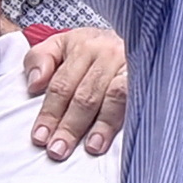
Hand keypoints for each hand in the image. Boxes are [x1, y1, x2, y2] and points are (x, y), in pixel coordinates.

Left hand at [21, 20, 130, 157]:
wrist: (137, 33)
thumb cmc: (93, 48)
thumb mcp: (61, 45)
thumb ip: (41, 60)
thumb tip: (34, 85)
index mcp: (82, 45)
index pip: (62, 85)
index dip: (50, 112)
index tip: (40, 138)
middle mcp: (107, 53)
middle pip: (86, 95)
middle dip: (70, 125)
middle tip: (58, 150)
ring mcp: (130, 65)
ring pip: (113, 98)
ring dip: (101, 125)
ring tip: (91, 148)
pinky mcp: (147, 78)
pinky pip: (136, 100)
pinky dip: (126, 119)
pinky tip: (121, 137)